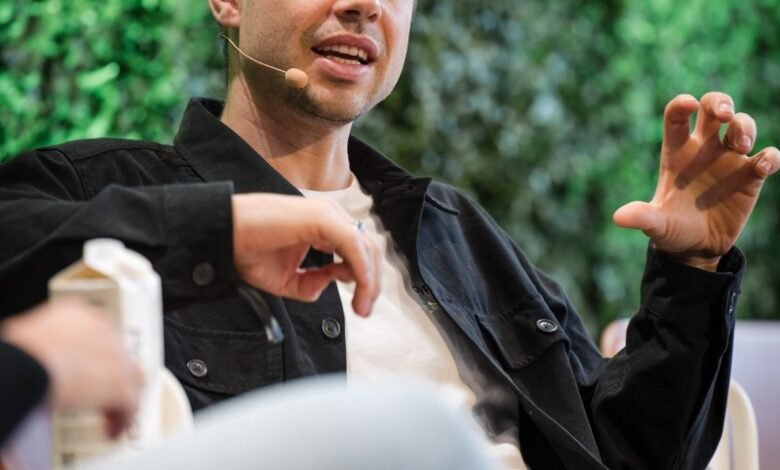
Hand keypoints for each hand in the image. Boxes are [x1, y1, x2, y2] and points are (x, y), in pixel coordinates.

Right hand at [1, 298, 142, 437]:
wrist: (23, 363)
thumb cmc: (16, 353)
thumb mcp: (27, 335)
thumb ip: (42, 343)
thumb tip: (35, 357)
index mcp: (76, 312)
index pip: (98, 330)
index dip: (96, 353)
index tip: (89, 367)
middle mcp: (102, 328)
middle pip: (119, 354)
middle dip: (111, 375)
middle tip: (100, 394)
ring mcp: (116, 354)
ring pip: (132, 377)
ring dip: (122, 397)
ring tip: (109, 415)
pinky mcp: (120, 382)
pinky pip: (130, 404)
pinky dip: (121, 419)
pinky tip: (109, 430)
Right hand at [232, 194, 381, 315]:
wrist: (223, 234)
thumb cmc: (247, 250)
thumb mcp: (285, 280)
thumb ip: (310, 285)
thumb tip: (329, 284)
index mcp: (325, 226)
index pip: (361, 250)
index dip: (366, 279)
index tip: (360, 307)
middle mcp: (329, 216)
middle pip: (369, 248)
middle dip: (372, 282)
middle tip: (364, 310)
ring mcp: (326, 214)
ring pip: (366, 246)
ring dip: (369, 279)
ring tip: (361, 305)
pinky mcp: (320, 218)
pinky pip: (352, 244)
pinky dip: (360, 268)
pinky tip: (357, 287)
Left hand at [613, 92, 779, 270]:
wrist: (696, 248)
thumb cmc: (671, 230)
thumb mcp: (656, 225)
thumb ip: (642, 217)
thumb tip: (618, 218)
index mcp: (677, 152)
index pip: (676, 117)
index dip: (681, 105)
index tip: (689, 104)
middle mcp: (704, 149)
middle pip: (714, 108)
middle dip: (721, 102)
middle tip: (725, 115)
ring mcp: (729, 160)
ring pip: (743, 125)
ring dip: (746, 127)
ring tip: (742, 145)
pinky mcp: (751, 177)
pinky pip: (767, 157)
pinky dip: (770, 157)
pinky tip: (763, 165)